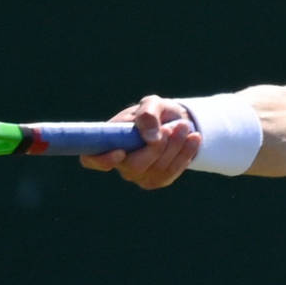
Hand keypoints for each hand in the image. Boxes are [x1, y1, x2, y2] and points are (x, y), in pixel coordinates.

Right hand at [79, 94, 201, 187]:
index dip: (101, 160)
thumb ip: (148, 114)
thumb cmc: (156, 112)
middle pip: (134, 166)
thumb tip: (150, 137)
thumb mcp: (152, 104)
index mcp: (109, 142)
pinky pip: (172, 172)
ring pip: (156, 169)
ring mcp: (139, 175)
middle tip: (173, 127)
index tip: (120, 152)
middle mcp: (120, 163)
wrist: (176, 122)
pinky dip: (185, 154)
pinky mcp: (159, 180)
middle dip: (156, 148)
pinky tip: (194, 139)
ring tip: (185, 126)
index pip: (91, 159)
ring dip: (175, 147)